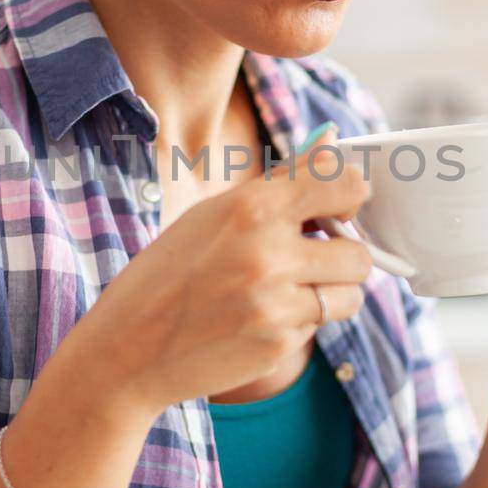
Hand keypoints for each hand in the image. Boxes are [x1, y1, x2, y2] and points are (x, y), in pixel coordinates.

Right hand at [76, 136, 373, 414]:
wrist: (129, 347)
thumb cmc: (169, 273)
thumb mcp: (214, 214)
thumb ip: (280, 182)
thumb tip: (333, 140)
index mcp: (251, 206)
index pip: (343, 183)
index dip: (350, 196)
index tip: (339, 208)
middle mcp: (269, 251)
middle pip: (358, 250)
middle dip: (342, 255)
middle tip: (313, 258)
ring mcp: (276, 302)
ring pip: (351, 292)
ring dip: (332, 292)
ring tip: (292, 290)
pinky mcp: (279, 342)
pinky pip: (321, 324)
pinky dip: (303, 320)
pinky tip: (262, 317)